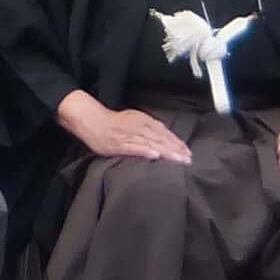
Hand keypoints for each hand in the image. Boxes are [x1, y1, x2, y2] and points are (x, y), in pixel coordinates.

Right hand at [57, 91, 190, 163]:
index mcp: (143, 121)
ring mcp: (128, 136)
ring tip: (178, 160)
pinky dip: (145, 151)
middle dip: (176, 150)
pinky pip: (134, 148)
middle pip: (160, 139)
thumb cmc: (113, 122)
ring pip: (151, 144)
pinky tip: (155, 156)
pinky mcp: (118, 144)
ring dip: (166, 152)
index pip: (164, 133)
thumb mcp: (134, 119)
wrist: (91, 121)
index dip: (177, 142)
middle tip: (188, 160)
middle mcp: (138, 127)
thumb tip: (164, 137)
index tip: (188, 152)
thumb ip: (149, 127)